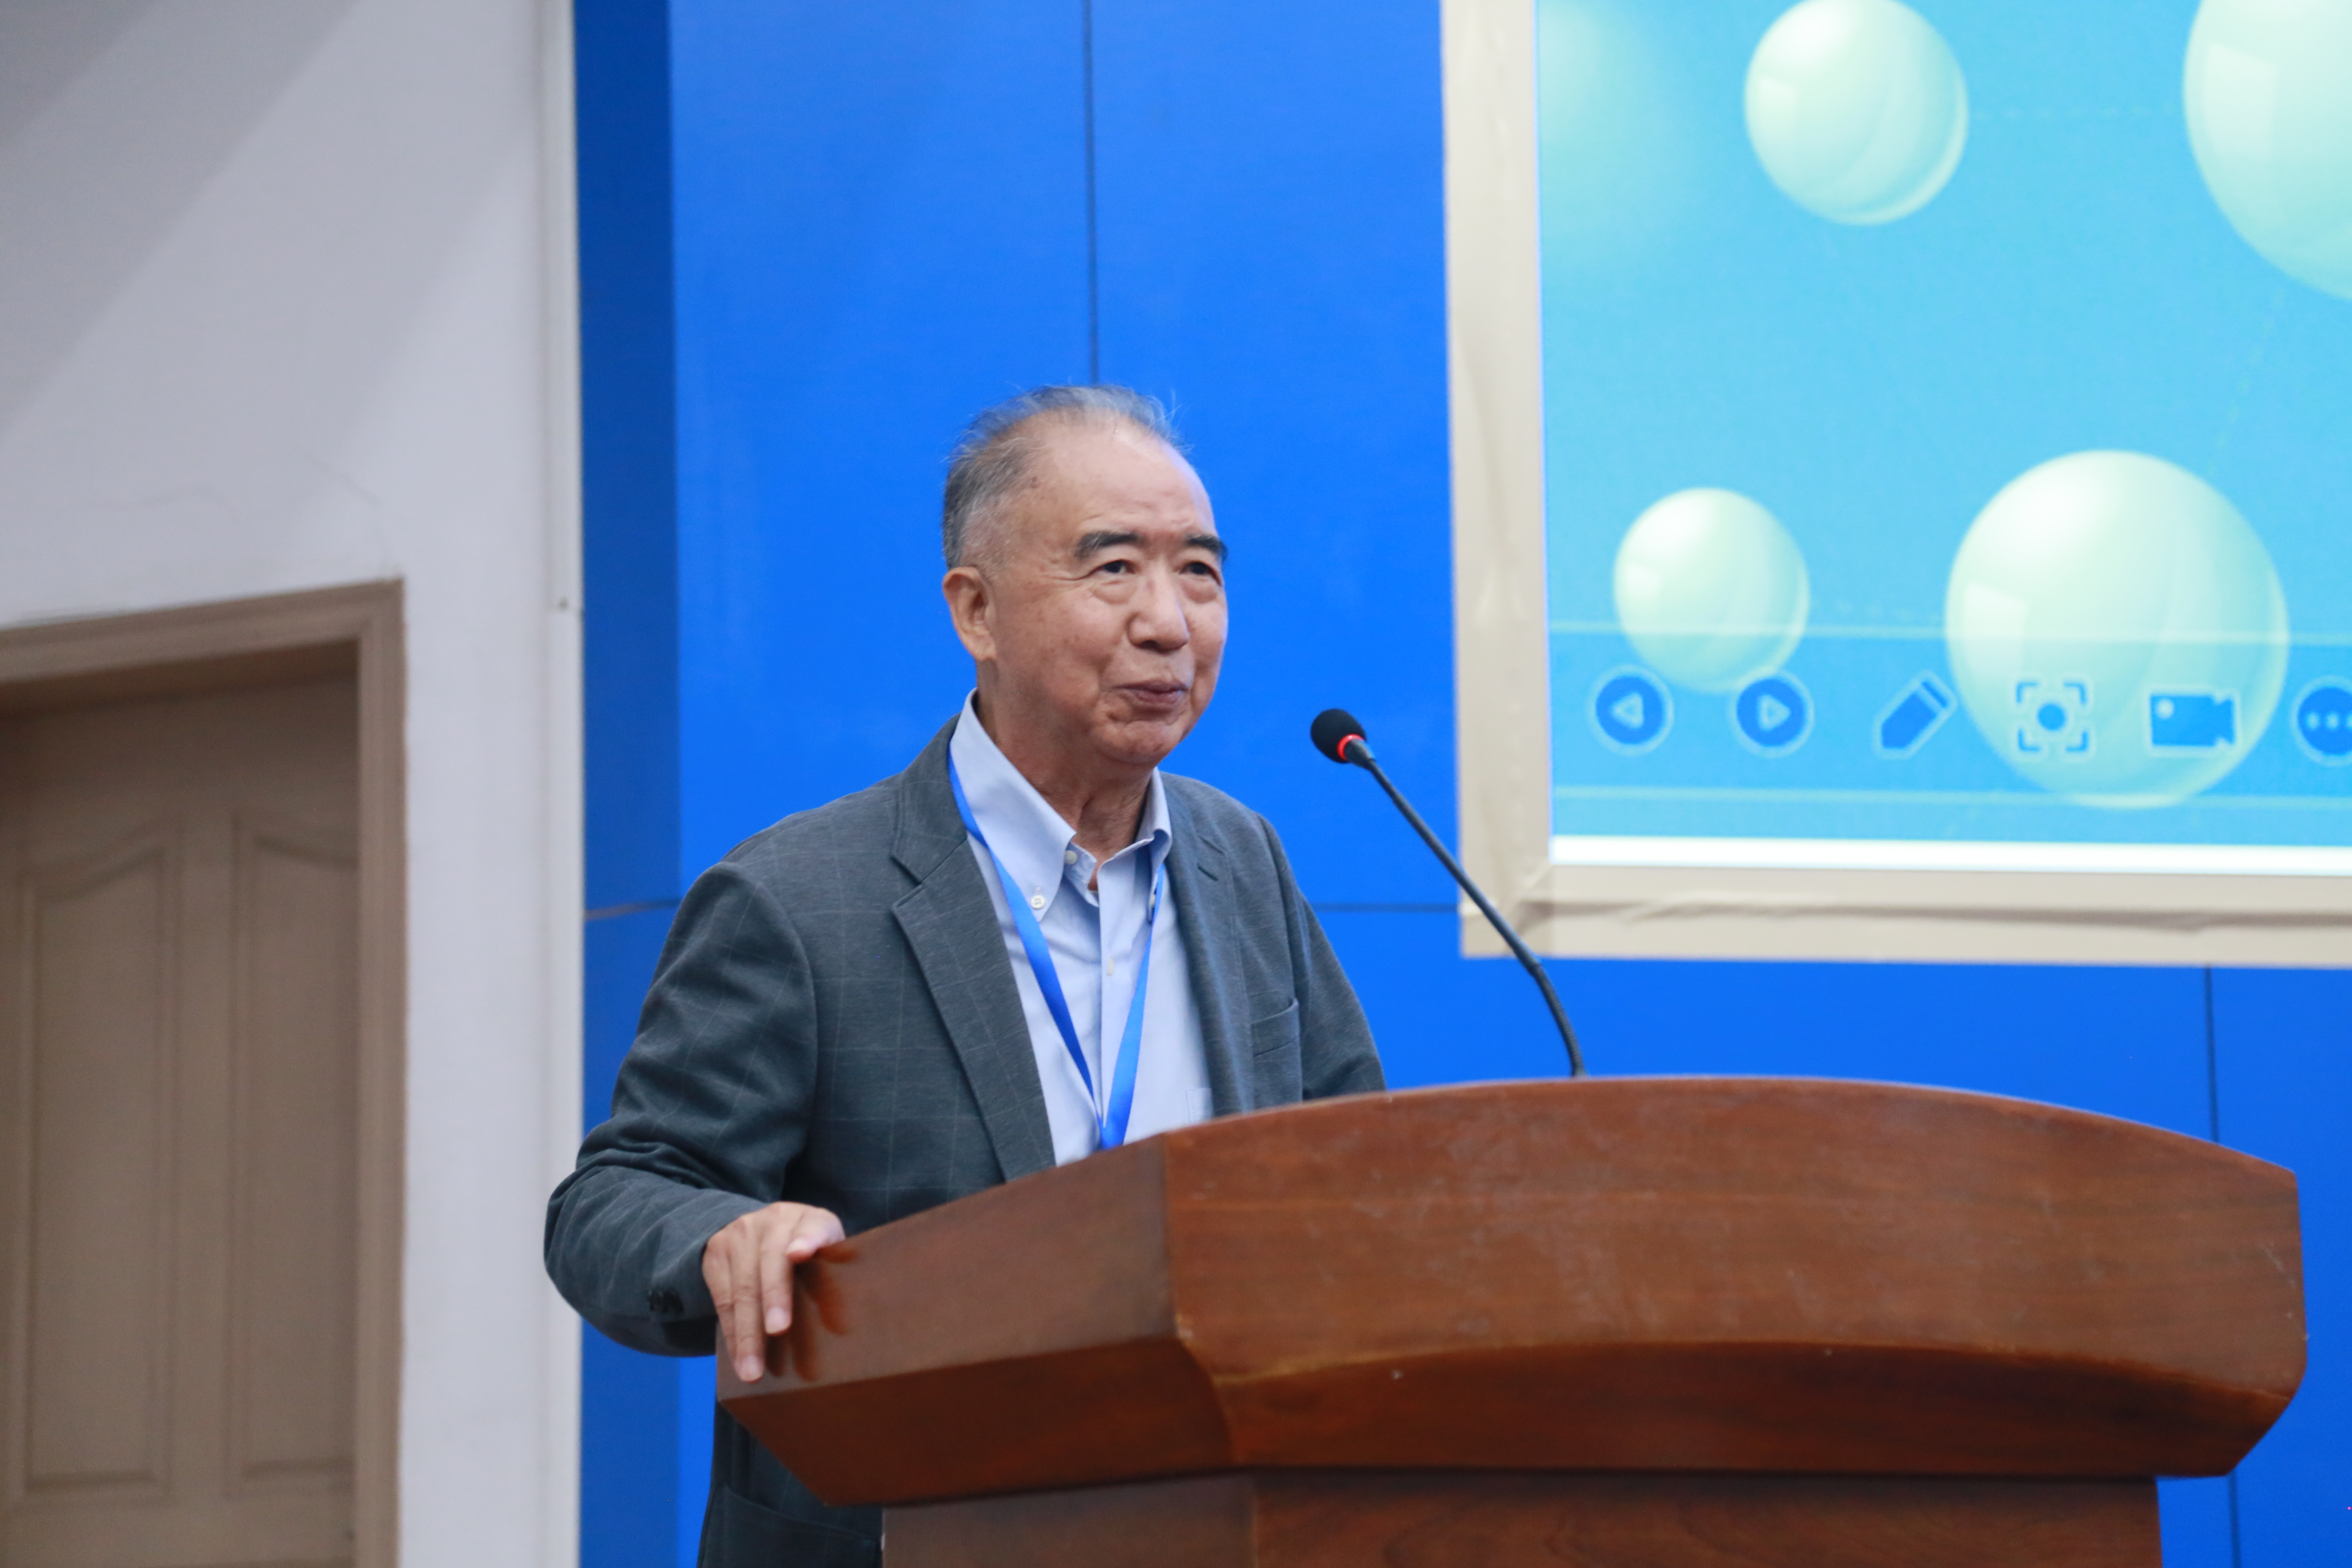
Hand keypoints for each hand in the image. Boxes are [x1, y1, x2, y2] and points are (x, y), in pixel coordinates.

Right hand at [701, 1202, 844, 1383]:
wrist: (757, 1227)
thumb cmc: (805, 1251)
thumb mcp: (825, 1250)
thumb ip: (834, 1272)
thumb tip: (842, 1326)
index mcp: (810, 1219)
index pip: (813, 1226)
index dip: (808, 1240)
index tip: (800, 1254)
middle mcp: (773, 1221)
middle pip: (771, 1261)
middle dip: (774, 1298)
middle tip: (778, 1330)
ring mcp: (740, 1235)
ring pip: (742, 1286)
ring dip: (747, 1332)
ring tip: (752, 1369)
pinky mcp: (716, 1253)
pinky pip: (722, 1299)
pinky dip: (732, 1334)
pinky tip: (739, 1359)